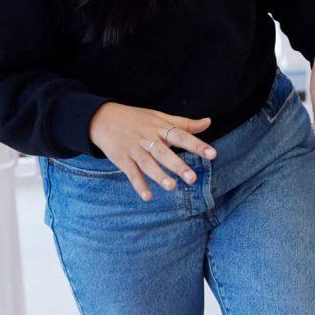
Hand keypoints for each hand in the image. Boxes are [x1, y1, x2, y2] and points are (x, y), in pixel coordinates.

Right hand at [87, 103, 217, 200]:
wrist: (102, 118)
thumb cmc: (136, 119)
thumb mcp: (160, 117)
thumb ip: (185, 123)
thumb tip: (208, 122)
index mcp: (159, 127)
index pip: (181, 135)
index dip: (197, 145)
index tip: (212, 154)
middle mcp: (148, 138)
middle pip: (164, 152)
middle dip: (177, 165)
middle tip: (192, 178)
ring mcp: (134, 149)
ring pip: (148, 164)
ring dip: (159, 175)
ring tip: (172, 187)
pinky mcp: (122, 159)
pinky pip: (132, 173)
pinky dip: (139, 185)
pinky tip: (147, 197)